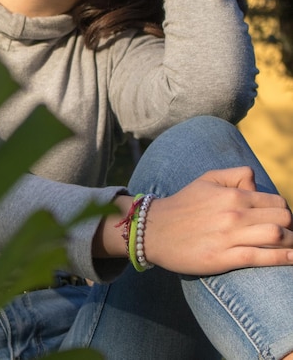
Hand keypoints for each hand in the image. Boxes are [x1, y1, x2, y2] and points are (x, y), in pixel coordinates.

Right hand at [144, 166, 292, 274]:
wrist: (153, 229)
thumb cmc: (182, 205)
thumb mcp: (205, 180)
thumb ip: (234, 175)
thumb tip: (256, 181)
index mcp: (232, 194)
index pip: (277, 202)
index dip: (284, 212)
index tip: (280, 221)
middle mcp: (233, 213)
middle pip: (283, 218)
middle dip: (291, 227)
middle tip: (286, 234)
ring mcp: (229, 236)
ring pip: (277, 236)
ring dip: (291, 242)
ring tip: (290, 247)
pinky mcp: (223, 258)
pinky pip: (261, 258)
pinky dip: (284, 259)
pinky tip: (292, 259)